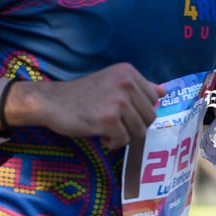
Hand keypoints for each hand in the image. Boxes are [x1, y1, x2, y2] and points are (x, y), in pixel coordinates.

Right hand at [5, 62, 166, 149]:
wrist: (52, 101)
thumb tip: (163, 92)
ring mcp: (118, 101)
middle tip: (114, 124)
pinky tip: (100, 135)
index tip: (122, 112)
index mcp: (128, 72)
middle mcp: (126, 83)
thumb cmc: (82, 94)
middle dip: (134, 126)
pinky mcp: (108, 119)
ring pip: (139, 131)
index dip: (139, 111)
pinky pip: (123, 141)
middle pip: (150, 117)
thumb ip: (138, 87)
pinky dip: (112, 143)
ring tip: (106, 129)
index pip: (154, 99)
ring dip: (124, 136)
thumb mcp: (111, 82)